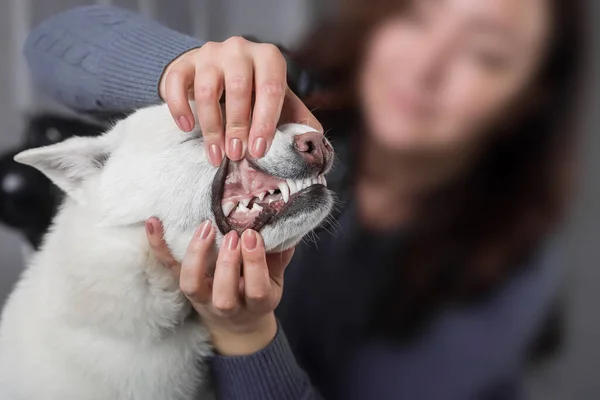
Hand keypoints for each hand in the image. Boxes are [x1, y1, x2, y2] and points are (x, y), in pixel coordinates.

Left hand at [145, 217, 294, 354]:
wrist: (236, 324)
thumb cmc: (256, 294)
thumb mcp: (275, 280)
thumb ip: (279, 257)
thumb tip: (286, 226)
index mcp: (256, 304)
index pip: (257, 290)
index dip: (254, 264)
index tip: (252, 236)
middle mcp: (227, 306)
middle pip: (224, 295)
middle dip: (227, 263)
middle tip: (231, 235)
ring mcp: (202, 299)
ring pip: (192, 286)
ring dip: (196, 257)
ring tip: (205, 228)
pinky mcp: (184, 287)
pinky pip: (168, 268)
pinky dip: (159, 246)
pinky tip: (154, 223)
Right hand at [159, 36, 321, 165]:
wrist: (222, 73)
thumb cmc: (256, 94)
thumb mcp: (281, 103)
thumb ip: (298, 121)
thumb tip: (312, 147)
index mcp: (268, 58)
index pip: (271, 89)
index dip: (265, 122)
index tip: (258, 151)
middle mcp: (239, 49)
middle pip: (238, 89)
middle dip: (238, 127)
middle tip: (236, 155)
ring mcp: (209, 54)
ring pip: (207, 91)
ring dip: (211, 127)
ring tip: (216, 155)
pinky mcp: (184, 62)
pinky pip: (176, 83)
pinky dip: (180, 109)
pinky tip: (187, 128)